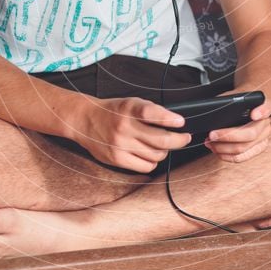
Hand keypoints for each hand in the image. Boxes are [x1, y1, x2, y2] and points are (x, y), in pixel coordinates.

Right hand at [73, 95, 191, 171]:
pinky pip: (145, 166)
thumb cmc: (113, 111)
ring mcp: (120, 145)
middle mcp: (125, 127)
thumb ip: (150, 111)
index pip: (152, 113)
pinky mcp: (117, 159)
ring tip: (162, 146)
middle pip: (160, 139)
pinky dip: (152, 162)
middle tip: (185, 138)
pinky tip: (150, 155)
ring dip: (164, 151)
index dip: (169, 119)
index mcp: (129, 109)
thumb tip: (174, 123)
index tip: (181, 122)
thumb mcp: (131, 103)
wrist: (85, 120)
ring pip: (156, 155)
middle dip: (179, 140)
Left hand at [204, 87, 270, 162]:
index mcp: (265, 106)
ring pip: (244, 148)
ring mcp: (263, 138)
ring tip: (210, 143)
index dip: (261, 112)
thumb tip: (213, 108)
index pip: (267, 108)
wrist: (250, 108)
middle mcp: (266, 123)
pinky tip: (218, 151)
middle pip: (250, 133)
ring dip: (224, 148)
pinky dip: (227, 156)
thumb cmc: (240, 102)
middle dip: (228, 136)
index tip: (254, 114)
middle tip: (213, 134)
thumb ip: (229, 100)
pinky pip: (243, 157)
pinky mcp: (257, 149)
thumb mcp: (235, 96)